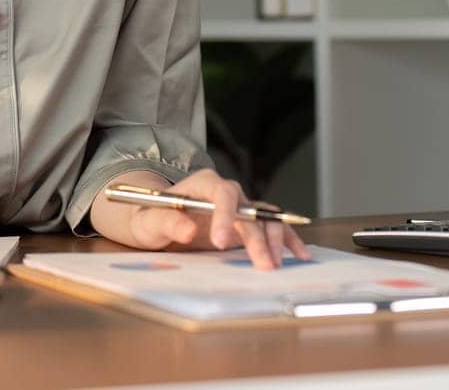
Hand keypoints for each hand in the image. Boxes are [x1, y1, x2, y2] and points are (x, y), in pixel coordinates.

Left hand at [124, 168, 311, 269]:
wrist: (155, 224)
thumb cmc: (149, 219)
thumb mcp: (149, 222)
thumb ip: (166, 223)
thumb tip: (189, 229)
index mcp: (203, 184)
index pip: (222, 194)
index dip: (226, 215)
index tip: (221, 242)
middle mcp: (226, 192)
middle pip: (248, 211)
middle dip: (256, 238)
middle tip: (261, 264)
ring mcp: (239, 208)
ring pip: (265, 219)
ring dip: (274, 241)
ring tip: (276, 265)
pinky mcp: (246, 225)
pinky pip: (270, 227)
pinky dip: (285, 239)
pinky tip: (298, 254)